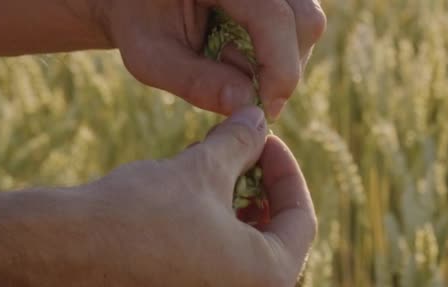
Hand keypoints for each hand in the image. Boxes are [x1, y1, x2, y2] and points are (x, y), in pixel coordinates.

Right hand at [58, 106, 316, 286]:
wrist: (59, 253)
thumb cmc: (138, 212)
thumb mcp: (201, 167)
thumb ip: (242, 142)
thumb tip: (258, 118)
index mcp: (268, 284)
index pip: (300, 219)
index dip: (286, 172)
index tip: (267, 141)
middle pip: (273, 242)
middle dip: (259, 192)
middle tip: (243, 155)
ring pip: (242, 261)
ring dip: (234, 214)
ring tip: (212, 173)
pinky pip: (213, 280)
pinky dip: (213, 242)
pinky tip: (191, 207)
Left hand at [97, 0, 325, 117]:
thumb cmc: (139, 21)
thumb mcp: (150, 55)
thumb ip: (195, 81)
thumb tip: (247, 106)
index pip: (275, 16)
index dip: (280, 69)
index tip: (267, 110)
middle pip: (305, 20)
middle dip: (281, 67)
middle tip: (236, 85)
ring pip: (308, 23)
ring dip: (280, 60)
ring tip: (228, 61)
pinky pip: (299, 23)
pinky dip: (277, 50)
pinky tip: (238, 50)